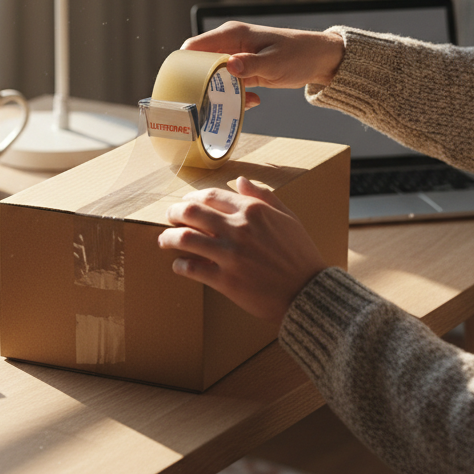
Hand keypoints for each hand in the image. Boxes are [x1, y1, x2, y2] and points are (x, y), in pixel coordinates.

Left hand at [157, 176, 326, 322]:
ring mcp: (229, 254)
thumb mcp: (288, 218)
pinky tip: (178, 265)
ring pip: (185, 238)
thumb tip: (240, 181)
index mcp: (253, 211)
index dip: (192, 198)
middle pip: (190, 212)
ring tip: (164, 241)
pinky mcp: (225, 280)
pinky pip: (191, 268)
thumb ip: (263, 196)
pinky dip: (180, 265)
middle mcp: (238, 229)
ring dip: (169, 238)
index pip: (210, 196)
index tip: (185, 204)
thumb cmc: (300, 255)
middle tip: (169, 218)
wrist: (308, 292)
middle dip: (173, 213)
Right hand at [183, 22, 343, 108]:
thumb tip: (230, 65)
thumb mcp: (275, 62)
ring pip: (214, 78)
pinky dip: (236, 96)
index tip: (182, 86)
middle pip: (199, 65)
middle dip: (200, 84)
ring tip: (235, 104)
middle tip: (206, 102)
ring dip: (221, 93)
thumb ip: (251, 65)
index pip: (194, 46)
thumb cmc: (300, 54)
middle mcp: (229, 45)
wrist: (320, 59)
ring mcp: (236, 59)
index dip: (183, 65)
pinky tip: (253, 101)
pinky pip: (229, 86)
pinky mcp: (244, 72)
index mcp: (232, 34)